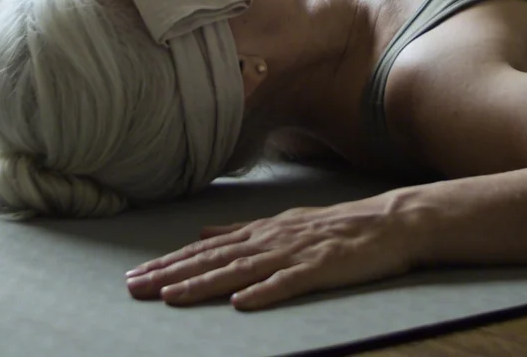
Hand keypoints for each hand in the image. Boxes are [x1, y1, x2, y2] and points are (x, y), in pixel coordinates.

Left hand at [125, 192, 425, 310]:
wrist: (391, 222)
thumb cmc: (339, 226)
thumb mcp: (286, 222)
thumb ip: (243, 231)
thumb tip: (203, 233)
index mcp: (263, 231)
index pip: (207, 249)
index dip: (170, 263)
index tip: (136, 277)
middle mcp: (272, 240)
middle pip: (214, 260)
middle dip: (172, 274)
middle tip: (135, 289)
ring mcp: (296, 253)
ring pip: (241, 271)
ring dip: (204, 284)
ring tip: (171, 297)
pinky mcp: (321, 268)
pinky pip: (289, 283)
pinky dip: (264, 293)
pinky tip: (241, 303)